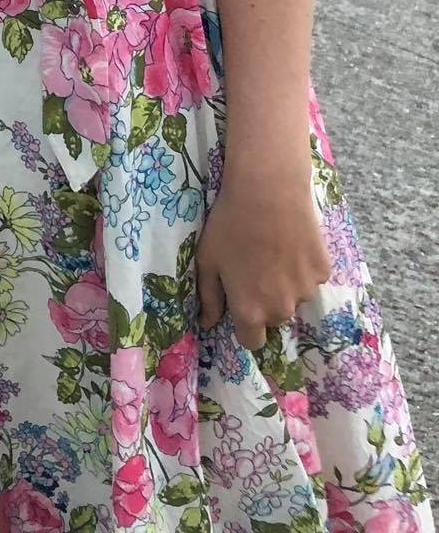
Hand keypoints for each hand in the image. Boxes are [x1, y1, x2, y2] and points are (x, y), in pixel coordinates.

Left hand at [196, 168, 330, 352]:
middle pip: (273, 318)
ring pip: (294, 298)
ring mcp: (306, 291)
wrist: (268, 191)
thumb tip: (208, 322)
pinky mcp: (323, 271)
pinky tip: (290, 242)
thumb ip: (208, 297)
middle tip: (254, 269)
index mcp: (250, 311)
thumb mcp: (207, 260)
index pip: (252, 341)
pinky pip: (310, 279)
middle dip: (264, 302)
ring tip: (272, 251)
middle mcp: (281, 309)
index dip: (244, 326)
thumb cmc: (230, 225)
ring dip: (285, 285)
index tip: (240, 306)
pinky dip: (301, 267)